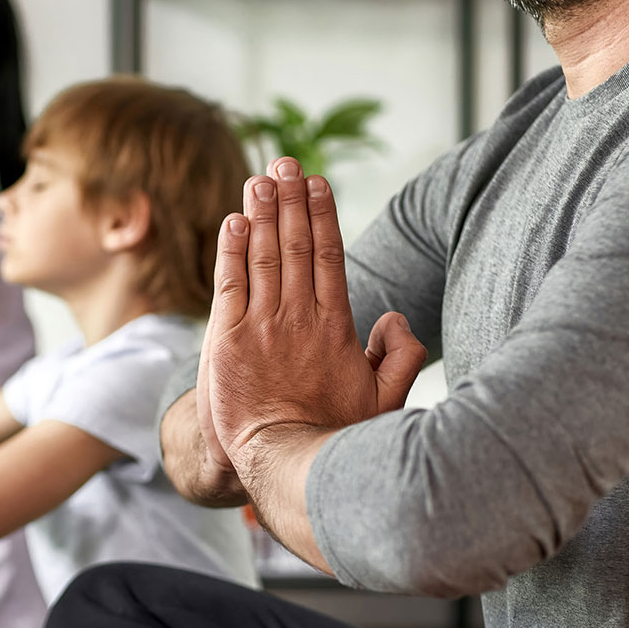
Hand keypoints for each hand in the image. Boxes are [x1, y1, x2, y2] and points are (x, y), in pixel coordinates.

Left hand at [204, 157, 425, 466]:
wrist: (284, 464)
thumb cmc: (335, 436)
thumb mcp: (384, 400)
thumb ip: (400, 356)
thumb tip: (395, 318)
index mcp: (336, 327)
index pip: (329, 256)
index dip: (322, 215)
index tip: (317, 183)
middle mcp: (299, 317)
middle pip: (296, 245)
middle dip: (290, 200)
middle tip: (284, 163)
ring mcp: (262, 326)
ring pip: (263, 256)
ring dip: (262, 213)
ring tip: (260, 179)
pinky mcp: (228, 340)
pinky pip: (229, 284)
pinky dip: (231, 251)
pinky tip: (233, 222)